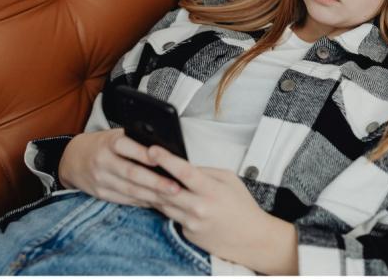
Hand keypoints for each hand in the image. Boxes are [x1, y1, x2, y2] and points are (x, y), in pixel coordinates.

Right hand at [58, 128, 182, 207]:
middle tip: (176, 187)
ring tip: (172, 198)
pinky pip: (125, 200)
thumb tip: (166, 149)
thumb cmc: (104, 144)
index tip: (162, 160)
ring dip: (152, 196)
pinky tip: (158, 203)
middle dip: (155, 182)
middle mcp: (102, 161)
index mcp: (108, 142)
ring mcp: (100, 180)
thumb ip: (136, 140)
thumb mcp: (115, 135)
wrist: (72, 159)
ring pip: (130, 190)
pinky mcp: (101, 194)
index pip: (126, 147)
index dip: (144, 154)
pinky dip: (143, 202)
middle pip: (131, 173)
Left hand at [146, 146, 275, 266]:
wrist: (250, 238)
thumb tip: (183, 166)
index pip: (184, 172)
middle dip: (149, 174)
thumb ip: (205, 171)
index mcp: (211, 191)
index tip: (153, 149)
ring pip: (163, 203)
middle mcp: (199, 208)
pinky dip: (164, 205)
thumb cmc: (242, 207)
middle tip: (137, 161)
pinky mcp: (187, 233)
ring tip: (140, 175)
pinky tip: (157, 195)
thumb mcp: (229, 179)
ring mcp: (191, 223)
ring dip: (151, 190)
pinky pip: (170, 215)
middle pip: (166, 189)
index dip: (167, 160)